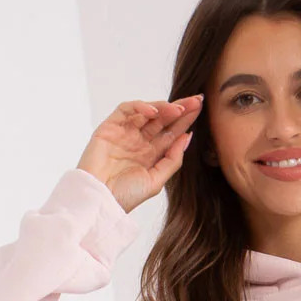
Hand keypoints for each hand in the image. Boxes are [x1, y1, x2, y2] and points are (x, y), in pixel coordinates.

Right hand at [77, 95, 202, 213]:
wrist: (99, 200)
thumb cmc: (125, 196)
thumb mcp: (156, 180)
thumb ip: (172, 160)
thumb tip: (187, 137)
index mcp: (151, 155)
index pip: (172, 132)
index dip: (186, 120)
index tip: (200, 108)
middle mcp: (140, 141)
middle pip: (163, 119)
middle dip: (180, 108)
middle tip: (196, 100)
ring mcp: (125, 133)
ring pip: (147, 112)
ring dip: (164, 107)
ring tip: (178, 109)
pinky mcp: (110, 127)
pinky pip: (126, 109)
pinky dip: (140, 107)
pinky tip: (154, 111)